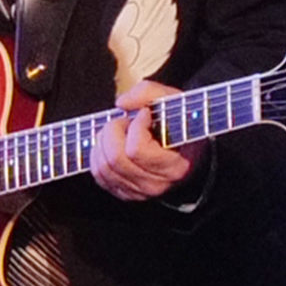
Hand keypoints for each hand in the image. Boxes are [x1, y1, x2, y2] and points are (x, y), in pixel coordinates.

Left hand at [92, 82, 198, 201]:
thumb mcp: (174, 101)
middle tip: (127, 120)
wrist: (187, 151)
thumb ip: (149, 93)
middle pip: (115, 158)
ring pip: (102, 167)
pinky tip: (112, 143)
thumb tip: (120, 103)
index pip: (136, 150)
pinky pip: (98, 175)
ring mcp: (138, 192)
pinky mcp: (124, 193)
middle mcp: (155, 185)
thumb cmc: (180, 125)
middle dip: (114, 130)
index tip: (145, 114)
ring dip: (104, 141)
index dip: (135, 125)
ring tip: (121, 131)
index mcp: (174, 167)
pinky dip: (98, 154)